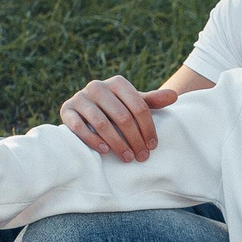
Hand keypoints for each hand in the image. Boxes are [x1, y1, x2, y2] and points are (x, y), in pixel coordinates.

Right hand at [60, 76, 178, 161]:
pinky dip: (93, 140)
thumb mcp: (133, 103)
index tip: (153, 146)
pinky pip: (79, 127)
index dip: (148, 128)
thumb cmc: (115, 108)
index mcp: (117, 83)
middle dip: (134, 139)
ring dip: (117, 143)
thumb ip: (152, 101)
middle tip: (141, 157)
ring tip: (127, 158)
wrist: (84, 110)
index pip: (139, 107)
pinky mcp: (66, 110)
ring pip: (102, 123)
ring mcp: (80, 97)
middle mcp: (97, 86)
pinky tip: (105, 151)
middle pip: (122, 117)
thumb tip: (175, 96)